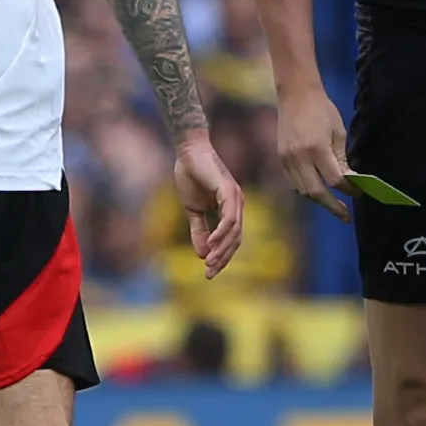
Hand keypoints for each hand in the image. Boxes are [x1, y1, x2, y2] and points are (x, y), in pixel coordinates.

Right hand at [174, 134, 243, 277]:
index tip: (209, 273)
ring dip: (222, 249)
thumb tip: (202, 255)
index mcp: (231, 209)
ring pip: (234, 231)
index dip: (222, 257)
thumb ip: (199, 230)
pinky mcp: (229, 191)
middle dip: (223, 258)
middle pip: (236, 239)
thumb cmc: (191, 176)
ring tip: (209, 263)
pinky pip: (229, 218)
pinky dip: (221, 233)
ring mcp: (235, 197)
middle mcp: (237, 205)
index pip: (232, 240)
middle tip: (209, 273)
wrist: (187, 153)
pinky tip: (210, 244)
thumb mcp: (193, 210)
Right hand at [276, 82, 351, 219]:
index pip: (334, 180)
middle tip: (346, 216)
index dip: (348, 190)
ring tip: (333, 205)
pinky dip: (307, 190)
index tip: (359, 193)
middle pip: (316, 193)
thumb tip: (349, 181)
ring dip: (319, 200)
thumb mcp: (338, 132)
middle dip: (332, 206)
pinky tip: (318, 191)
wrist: (295, 94)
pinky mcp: (281, 158)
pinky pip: (294, 182)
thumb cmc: (322, 109)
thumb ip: (342, 158)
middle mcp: (299, 157)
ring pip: (303, 191)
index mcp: (316, 148)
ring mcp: (287, 159)